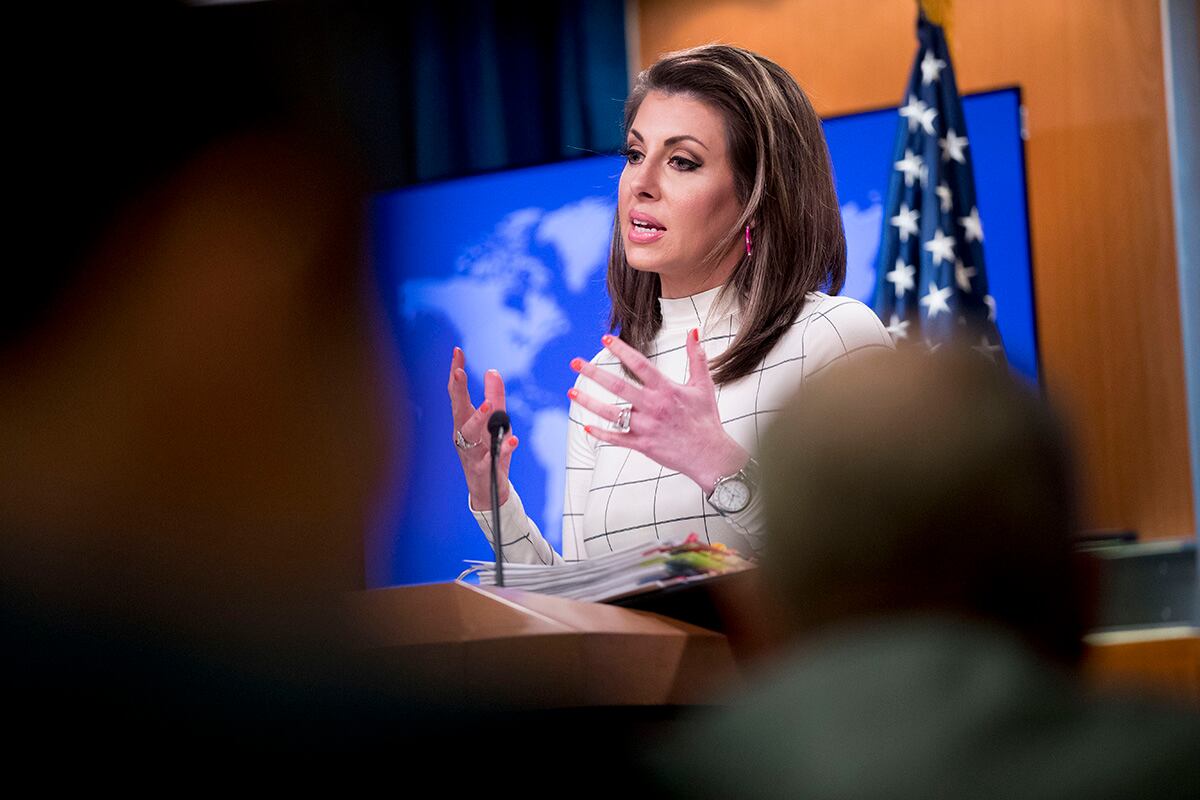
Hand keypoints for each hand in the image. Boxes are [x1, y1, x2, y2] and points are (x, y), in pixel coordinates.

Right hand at [447, 347, 518, 510]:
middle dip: (458, 390)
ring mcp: (472, 451)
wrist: (487, 488)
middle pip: (458, 409)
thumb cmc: (487, 450)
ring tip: (489, 406)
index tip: (457, 352)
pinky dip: (504, 448)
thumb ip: (494, 396)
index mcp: (463, 420)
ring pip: (471, 433)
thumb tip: (492, 370)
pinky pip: (493, 456)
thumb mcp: (495, 421)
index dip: (456, 371)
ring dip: (479, 418)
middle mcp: (463, 434)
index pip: (457, 392)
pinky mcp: (484, 468)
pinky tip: (512, 439)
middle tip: (459, 372)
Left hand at [569, 330, 748, 494]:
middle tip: (575, 362)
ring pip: (611, 414)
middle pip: (618, 387)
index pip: (639, 364)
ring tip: (571, 392)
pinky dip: (601, 434)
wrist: (710, 455)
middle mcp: (653, 407)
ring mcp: (646, 427)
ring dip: (589, 402)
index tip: (605, 339)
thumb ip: (696, 357)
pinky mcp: (643, 445)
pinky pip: (617, 439)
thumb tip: (693, 331)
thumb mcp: (703, 385)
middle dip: (593, 373)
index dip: (621, 350)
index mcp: (666, 390)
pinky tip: (586, 426)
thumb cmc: (706, 420)